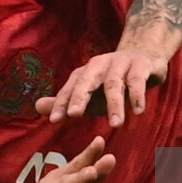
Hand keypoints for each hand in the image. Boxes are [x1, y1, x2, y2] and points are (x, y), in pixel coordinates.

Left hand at [34, 48, 168, 127]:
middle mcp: (100, 65)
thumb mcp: (90, 92)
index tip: (54, 120)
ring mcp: (121, 63)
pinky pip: (137, 80)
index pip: (70, 89)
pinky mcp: (141, 65)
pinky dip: (136, 95)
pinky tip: (138, 111)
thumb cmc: (112, 80)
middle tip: (74, 115)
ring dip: (114, 104)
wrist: (144, 57)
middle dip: (80, 97)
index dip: (61, 103)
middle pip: (87, 81)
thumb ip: (67, 101)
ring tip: (115, 125)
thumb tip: (37, 107)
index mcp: (85, 72)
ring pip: (114, 84)